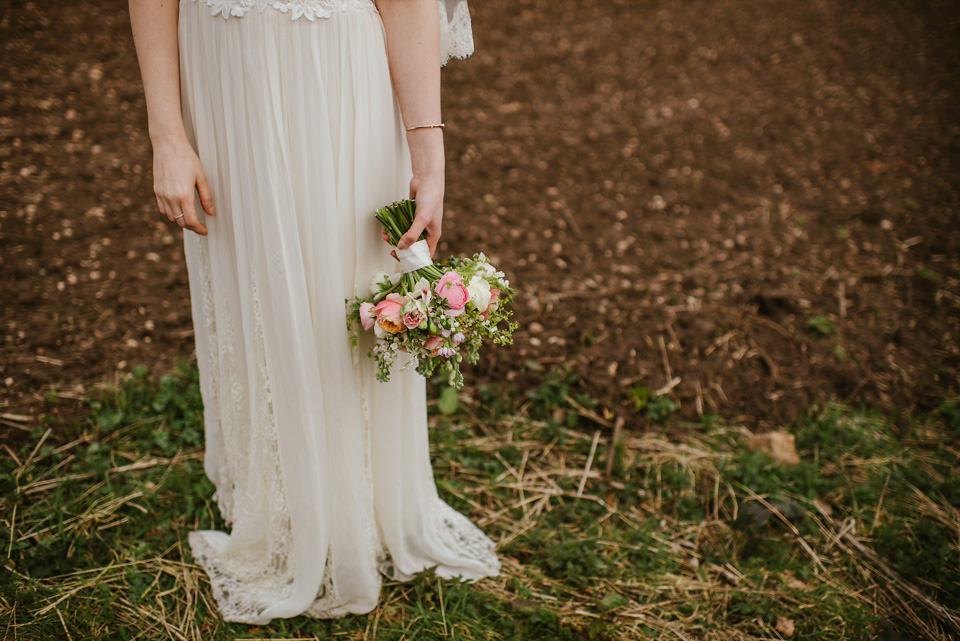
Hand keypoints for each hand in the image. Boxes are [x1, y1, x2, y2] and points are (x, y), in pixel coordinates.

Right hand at [152, 135, 214, 234]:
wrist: (168, 145)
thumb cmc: (187, 158)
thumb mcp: (201, 177)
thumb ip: (206, 197)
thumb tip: (211, 212)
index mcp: (184, 195)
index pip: (191, 221)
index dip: (199, 229)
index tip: (204, 230)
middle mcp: (171, 198)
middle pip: (181, 222)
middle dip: (191, 226)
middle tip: (200, 225)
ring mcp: (162, 195)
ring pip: (171, 217)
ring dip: (181, 220)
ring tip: (190, 217)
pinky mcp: (156, 190)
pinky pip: (163, 209)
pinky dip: (171, 213)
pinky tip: (178, 209)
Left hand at [383, 128, 443, 258]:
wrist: (427, 179)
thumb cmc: (430, 199)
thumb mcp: (422, 219)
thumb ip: (412, 235)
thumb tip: (401, 248)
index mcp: (433, 235)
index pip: (425, 254)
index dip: (415, 260)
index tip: (402, 260)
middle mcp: (426, 231)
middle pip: (413, 246)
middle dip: (401, 247)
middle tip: (390, 248)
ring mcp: (417, 223)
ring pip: (404, 235)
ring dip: (394, 236)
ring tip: (385, 235)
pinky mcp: (410, 215)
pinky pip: (400, 224)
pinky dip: (393, 226)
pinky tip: (386, 226)